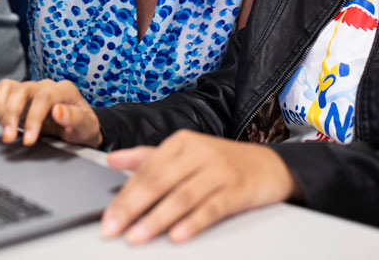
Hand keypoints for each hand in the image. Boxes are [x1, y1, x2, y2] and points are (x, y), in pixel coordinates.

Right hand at [0, 78, 101, 147]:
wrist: (77, 129)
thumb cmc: (82, 127)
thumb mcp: (87, 127)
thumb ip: (76, 118)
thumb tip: (59, 111)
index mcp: (64, 90)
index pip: (44, 97)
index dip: (33, 118)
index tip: (28, 139)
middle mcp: (45, 86)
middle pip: (22, 90)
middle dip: (12, 114)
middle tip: (9, 137)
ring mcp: (31, 89)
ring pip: (8, 88)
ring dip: (2, 111)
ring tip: (5, 131)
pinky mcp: (19, 96)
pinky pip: (1, 93)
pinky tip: (2, 124)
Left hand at [100, 130, 296, 243]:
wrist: (271, 165)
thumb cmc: (222, 162)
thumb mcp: (184, 152)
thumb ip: (146, 157)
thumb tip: (111, 160)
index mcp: (181, 142)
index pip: (146, 169)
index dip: (124, 195)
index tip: (107, 217)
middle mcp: (198, 153)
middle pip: (159, 181)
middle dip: (132, 208)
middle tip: (114, 229)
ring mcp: (219, 171)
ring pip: (182, 197)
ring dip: (157, 219)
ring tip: (137, 237)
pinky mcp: (237, 189)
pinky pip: (211, 208)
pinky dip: (193, 222)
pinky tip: (177, 236)